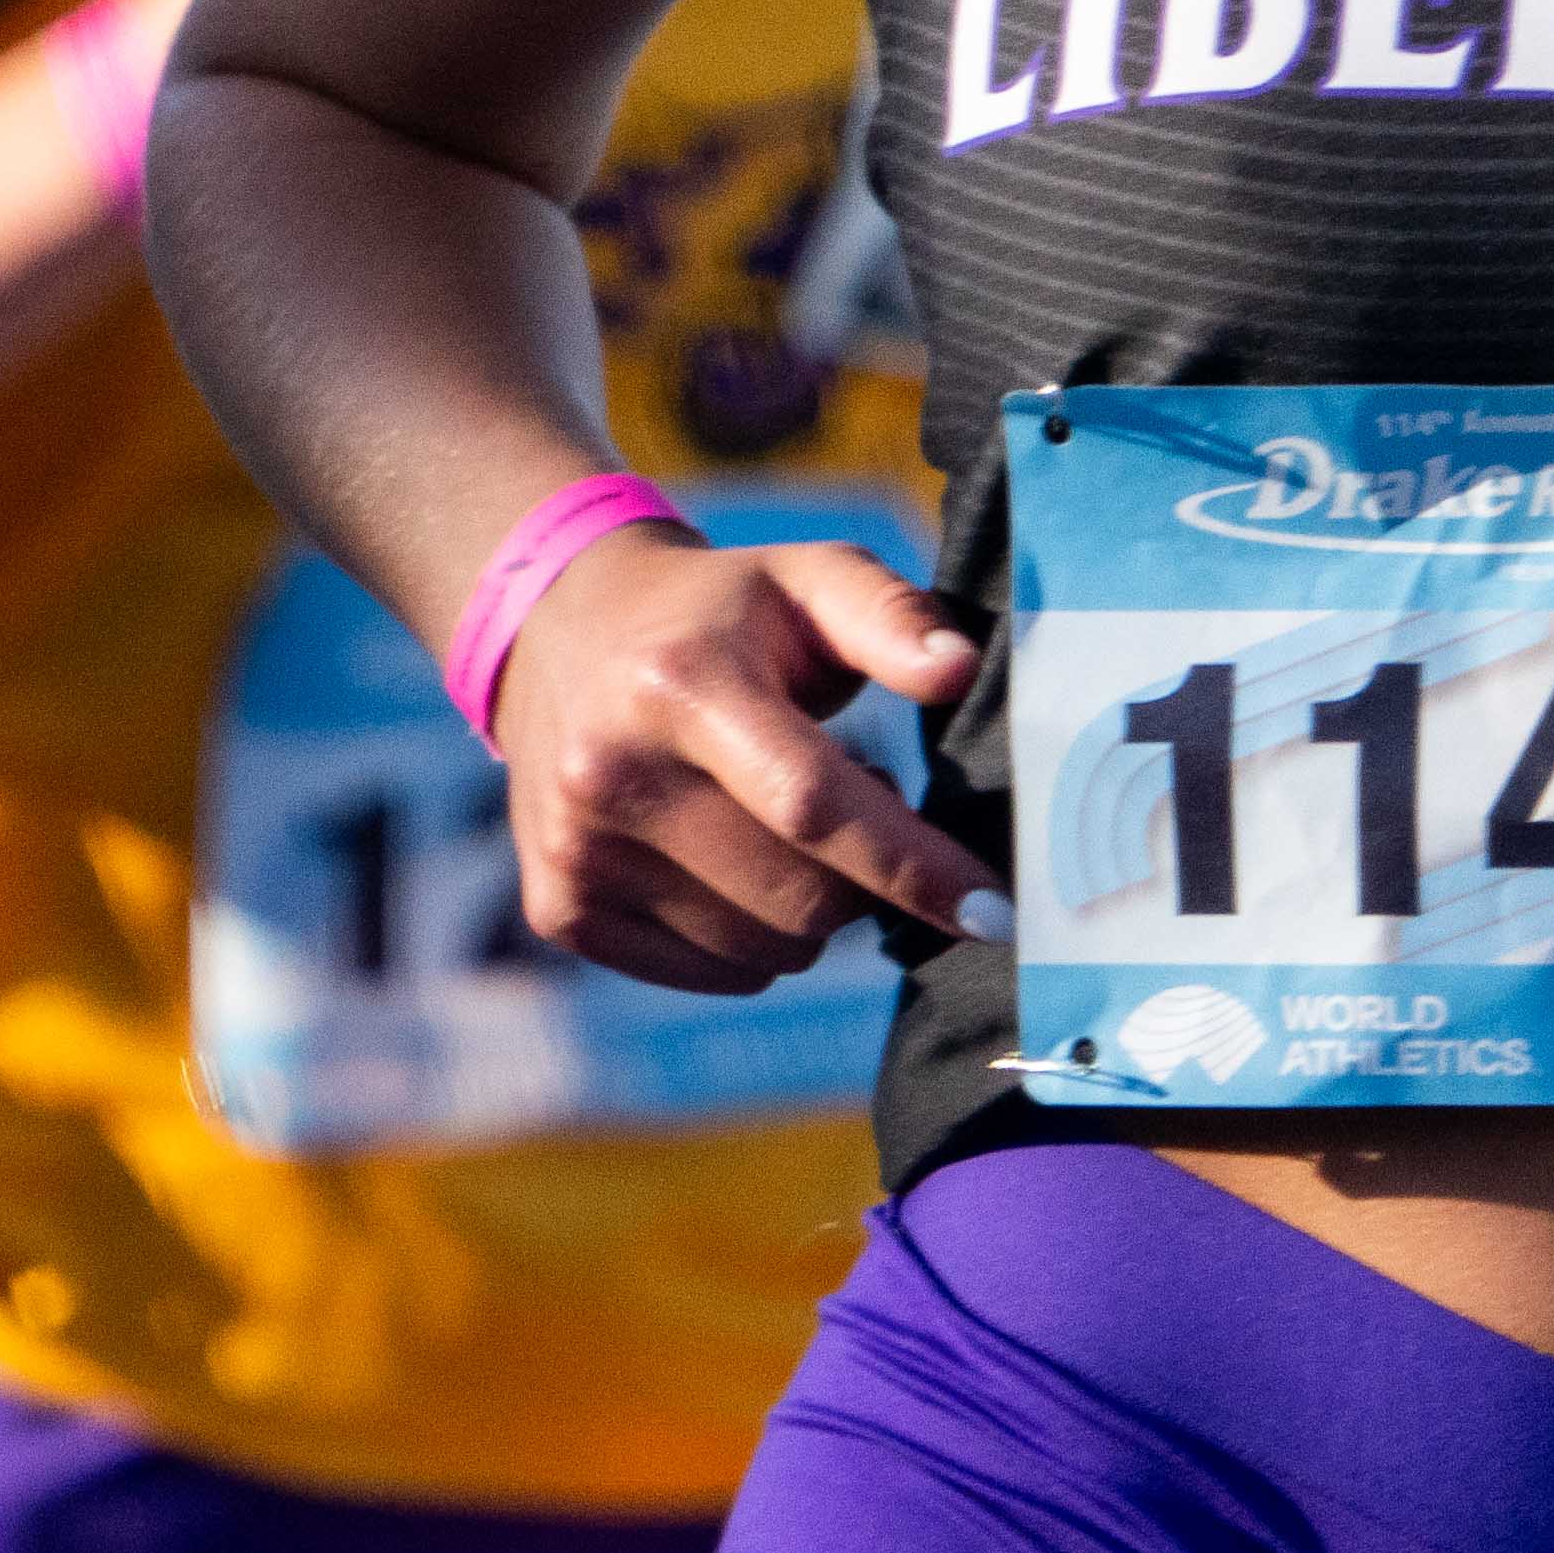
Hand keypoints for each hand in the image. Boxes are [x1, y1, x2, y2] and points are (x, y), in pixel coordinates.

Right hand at [489, 531, 1002, 991]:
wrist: (558, 629)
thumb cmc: (719, 611)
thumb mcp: (806, 578)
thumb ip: (891, 616)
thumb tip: (960, 670)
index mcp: (679, 685)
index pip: (814, 806)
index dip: (915, 867)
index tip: (995, 910)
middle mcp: (610, 774)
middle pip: (802, 899)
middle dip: (869, 879)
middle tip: (863, 806)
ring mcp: (576, 851)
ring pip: (767, 951)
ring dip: (812, 907)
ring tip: (784, 821)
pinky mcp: (558, 909)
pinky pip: (715, 974)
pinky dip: (754, 935)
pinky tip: (734, 858)